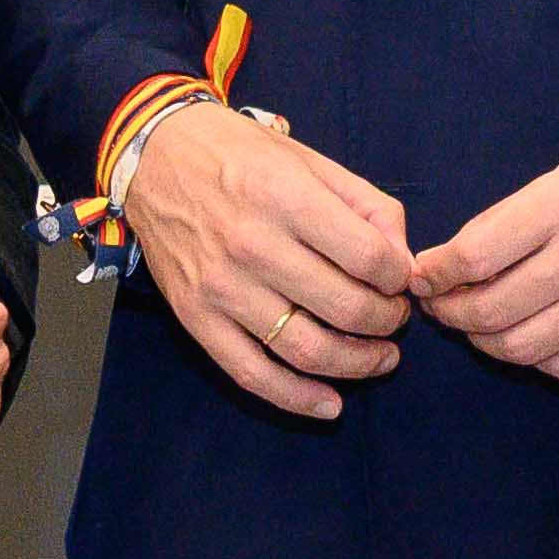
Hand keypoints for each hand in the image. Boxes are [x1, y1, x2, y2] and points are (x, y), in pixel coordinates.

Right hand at [127, 102, 414, 419]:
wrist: (156, 156)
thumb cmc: (240, 153)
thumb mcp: (310, 159)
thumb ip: (366, 204)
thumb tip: (402, 261)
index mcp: (285, 196)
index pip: (369, 258)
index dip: (399, 277)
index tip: (400, 279)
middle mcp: (253, 244)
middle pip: (347, 309)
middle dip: (388, 321)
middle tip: (395, 317)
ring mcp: (221, 287)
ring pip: (307, 349)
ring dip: (358, 363)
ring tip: (381, 357)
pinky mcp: (195, 318)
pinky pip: (252, 374)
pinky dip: (297, 398)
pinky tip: (330, 404)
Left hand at [410, 117, 558, 381]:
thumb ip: (514, 217)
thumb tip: (455, 261)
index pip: (475, 254)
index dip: (436, 273)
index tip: (424, 274)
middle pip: (491, 309)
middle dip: (450, 312)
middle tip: (440, 304)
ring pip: (522, 347)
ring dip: (485, 341)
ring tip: (477, 324)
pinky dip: (534, 359)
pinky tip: (528, 336)